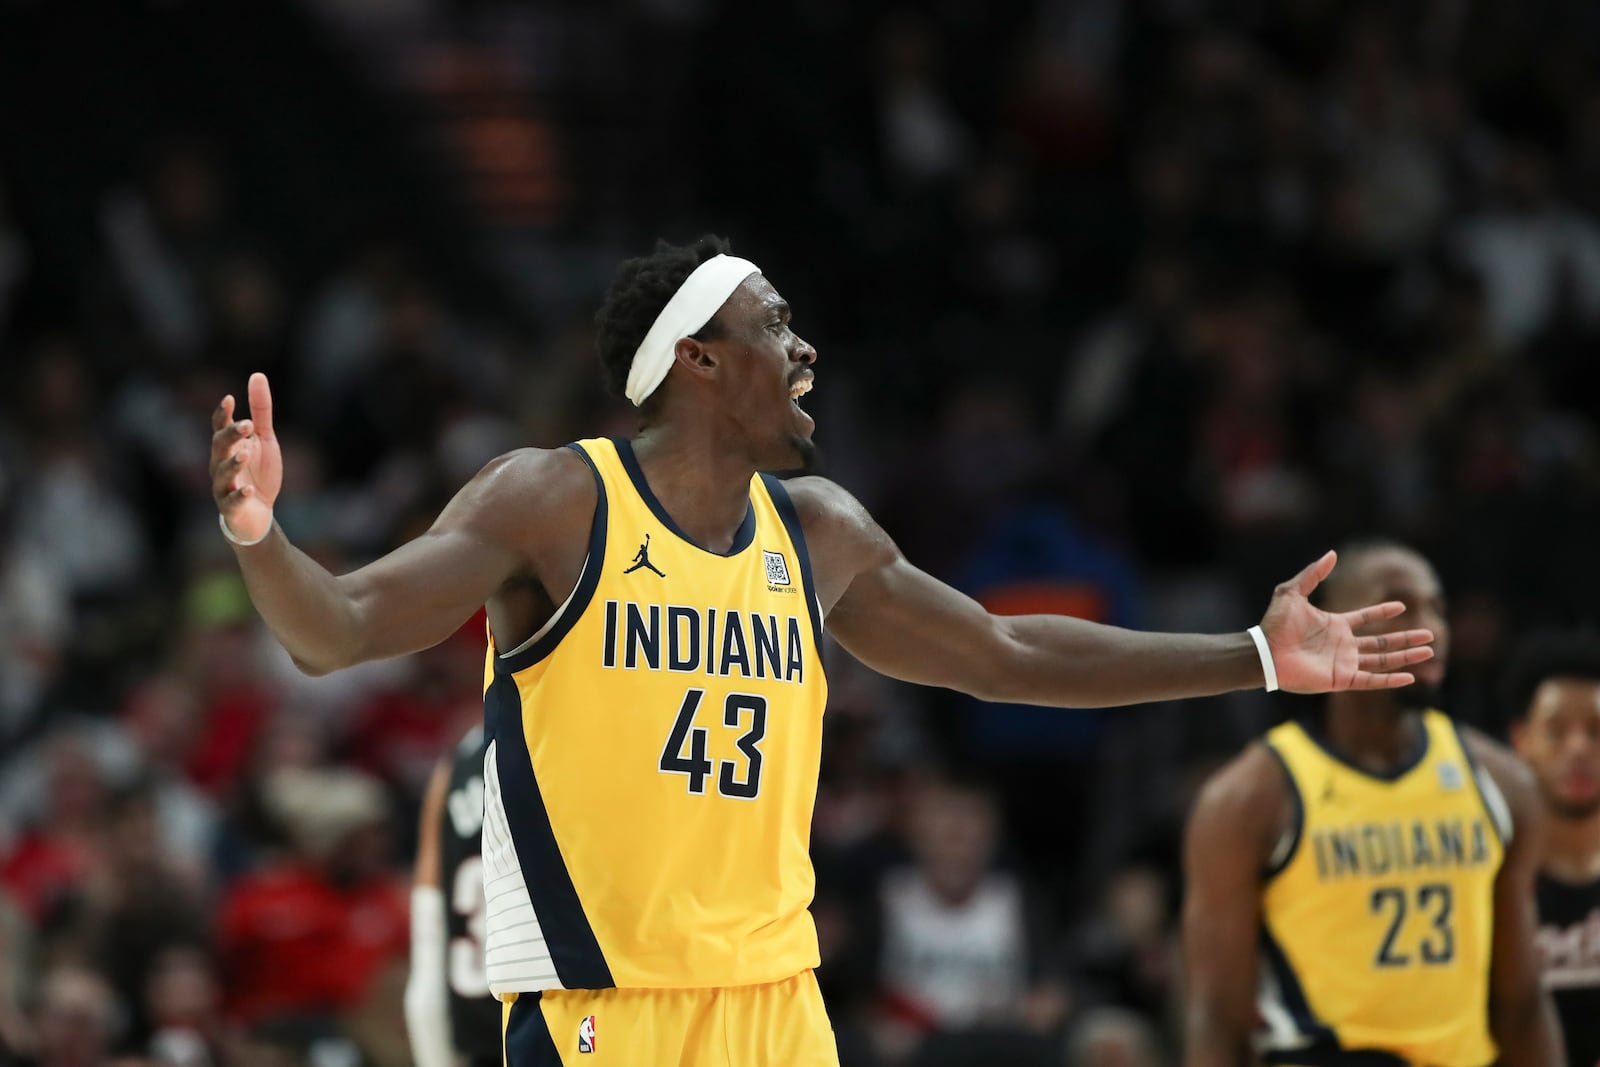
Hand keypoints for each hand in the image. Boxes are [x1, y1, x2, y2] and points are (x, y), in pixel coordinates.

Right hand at [210, 372, 281, 543]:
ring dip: (232, 463)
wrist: (259, 514)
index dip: (223, 414)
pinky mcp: (231, 507)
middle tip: (247, 424)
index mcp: (228, 447)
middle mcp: (220, 464)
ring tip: (244, 453)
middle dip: (231, 435)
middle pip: (220, 446)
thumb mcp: (264, 439)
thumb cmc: (258, 473)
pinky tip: (249, 490)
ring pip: (222, 473)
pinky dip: (239, 495)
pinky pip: (231, 501)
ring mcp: (223, 486)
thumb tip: (257, 375)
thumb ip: (261, 411)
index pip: (220, 427)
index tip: (230, 398)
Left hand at [1260, 550, 1433, 692]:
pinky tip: (1410, 678)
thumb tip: (1331, 553)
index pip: (1366, 618)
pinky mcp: (1341, 678)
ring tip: (1429, 651)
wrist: (1264, 652)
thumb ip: (1313, 574)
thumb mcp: (1292, 592)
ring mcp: (1344, 662)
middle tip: (1430, 634)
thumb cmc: (1274, 624)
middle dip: (1406, 638)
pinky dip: (1390, 680)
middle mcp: (1343, 644)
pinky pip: (1371, 680)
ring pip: (1383, 659)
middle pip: (1382, 641)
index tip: (1402, 606)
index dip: (1383, 612)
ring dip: (1406, 656)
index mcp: (1335, 625)